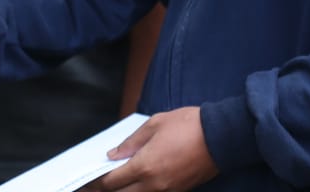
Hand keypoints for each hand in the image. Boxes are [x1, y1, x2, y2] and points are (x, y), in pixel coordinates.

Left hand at [85, 108, 218, 191]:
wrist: (221, 136)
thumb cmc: (189, 126)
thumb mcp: (154, 124)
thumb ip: (131, 142)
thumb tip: (114, 155)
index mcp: (145, 166)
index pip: (113, 182)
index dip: (97, 182)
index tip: (88, 180)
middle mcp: (154, 184)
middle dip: (107, 191)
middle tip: (95, 186)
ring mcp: (168, 191)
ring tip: (115, 184)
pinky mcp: (179, 191)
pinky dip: (141, 191)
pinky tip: (136, 182)